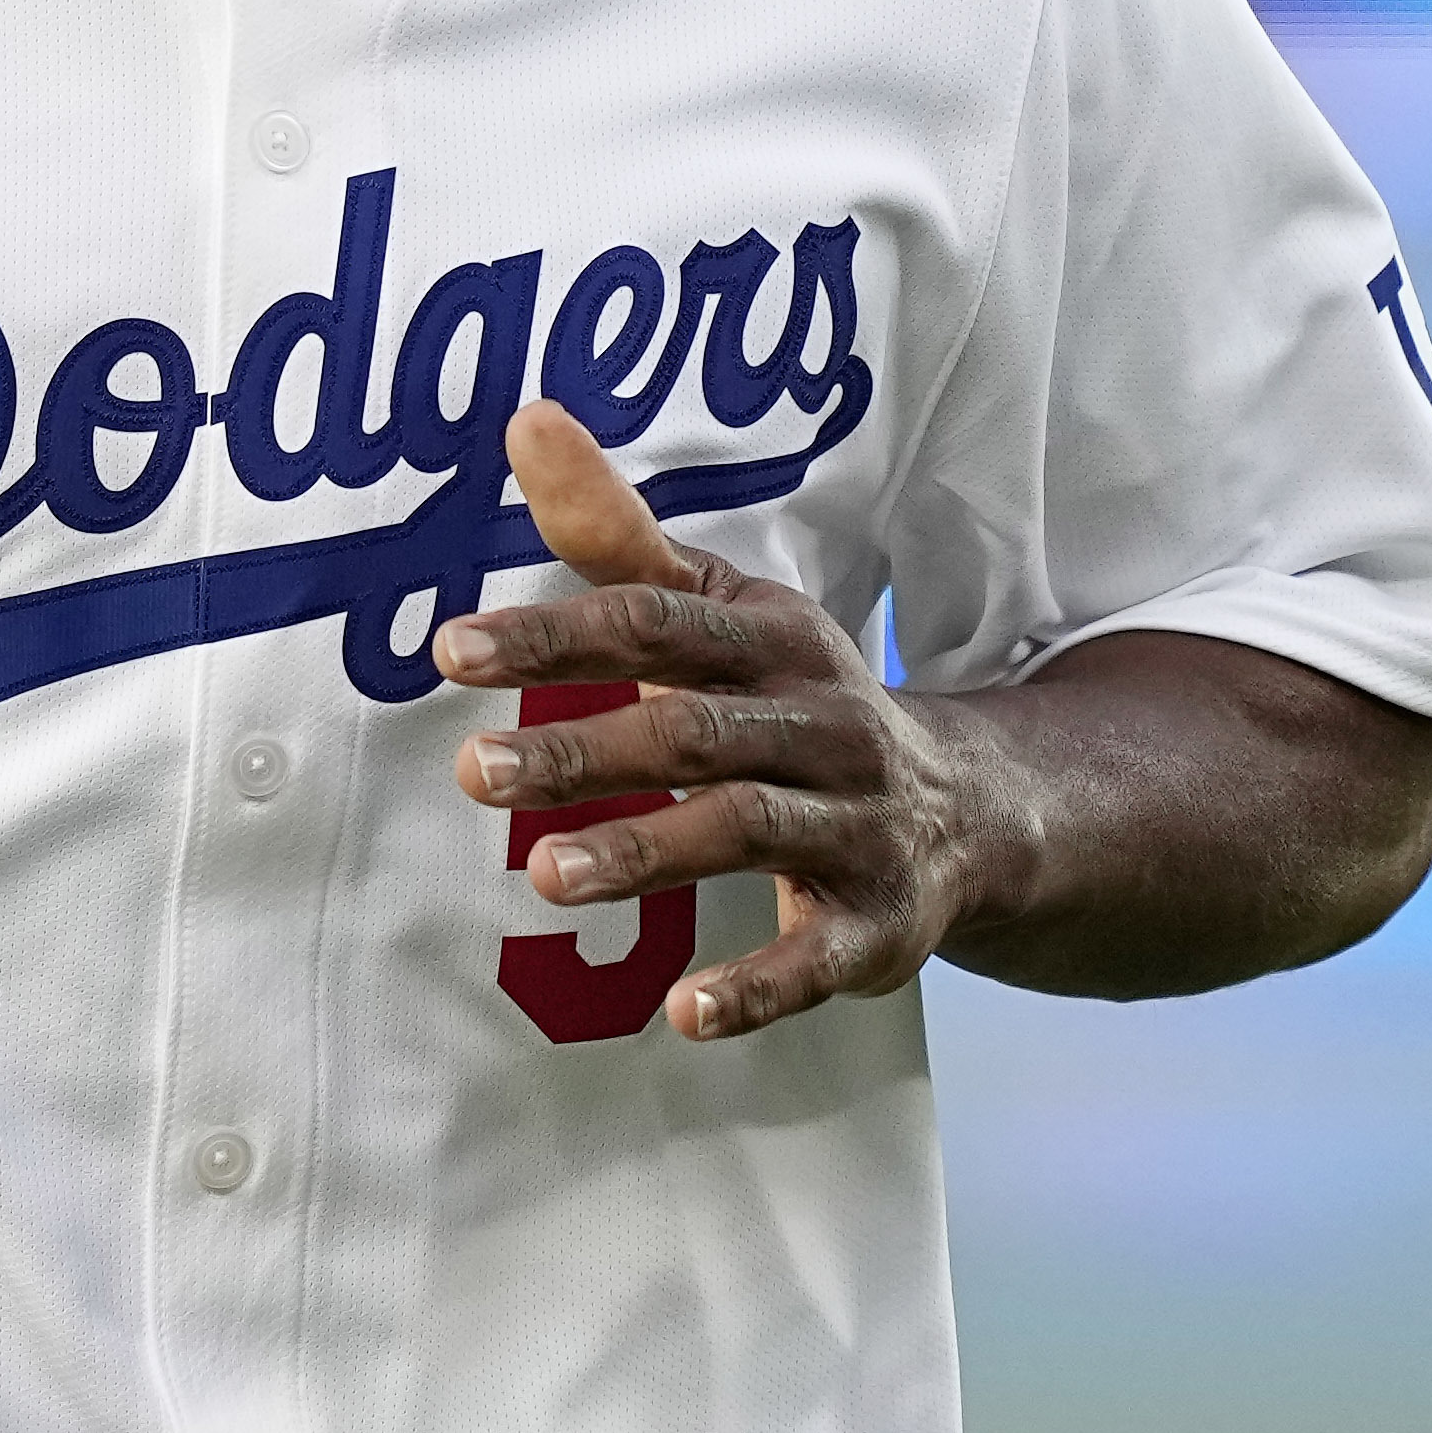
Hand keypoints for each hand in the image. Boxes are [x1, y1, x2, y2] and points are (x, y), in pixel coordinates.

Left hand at [431, 401, 1041, 1040]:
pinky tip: (687, 1012)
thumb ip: (619, 537)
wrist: (977, 810)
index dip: (558, 634)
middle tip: (474, 772)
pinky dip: (758, 988)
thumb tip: (527, 420)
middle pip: (695, 730)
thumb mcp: (728, 613)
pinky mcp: (877, 925)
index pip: (657, 623)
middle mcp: (820, 724)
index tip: (454, 650)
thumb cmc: (800, 703)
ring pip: (750, 830)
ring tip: (545, 874)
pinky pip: (818, 958)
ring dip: (649, 850)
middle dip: (586, 748)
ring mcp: (856, 826)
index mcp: (773, 641)